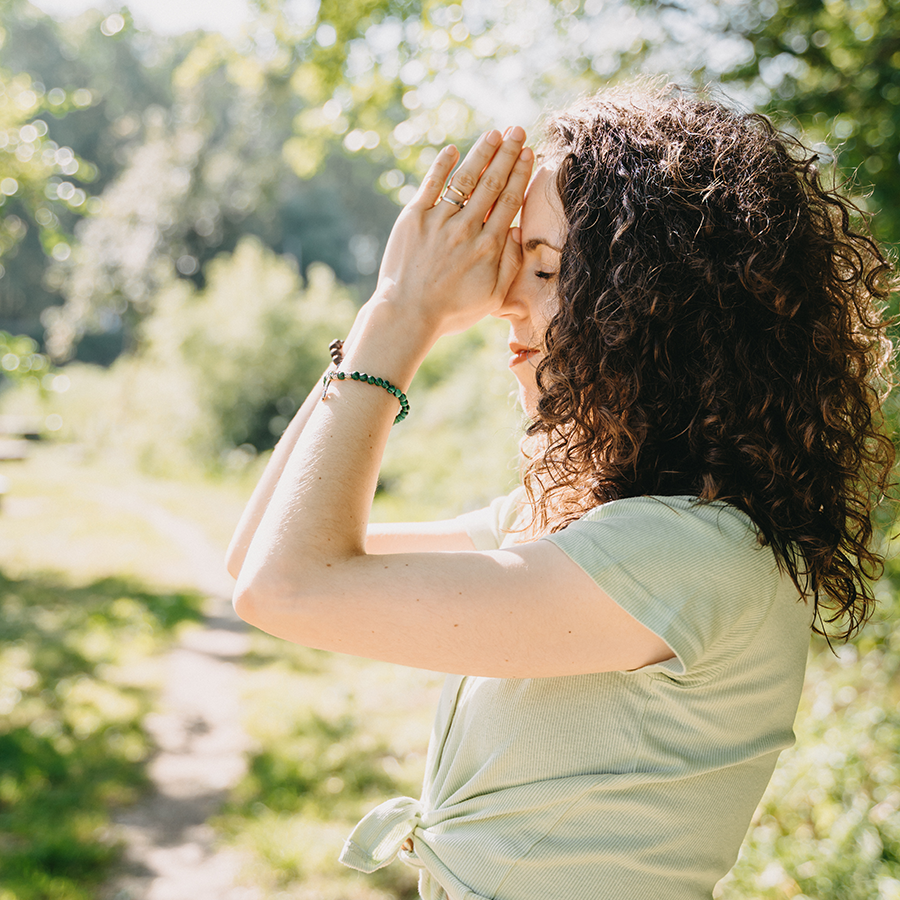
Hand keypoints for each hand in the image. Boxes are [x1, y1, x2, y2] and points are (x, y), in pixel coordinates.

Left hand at [373, 126, 533, 336]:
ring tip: (494, 133)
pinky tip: (452, 150)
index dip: (520, 174)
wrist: (408, 314)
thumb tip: (517, 231)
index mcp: (488, 247)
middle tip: (518, 131)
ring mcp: (439, 221)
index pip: (509, 201)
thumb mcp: (493, 297)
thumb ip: (510, 264)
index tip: (528, 153)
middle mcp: (466, 229)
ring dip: (481, 153)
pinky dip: (442, 166)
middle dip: (507, 154)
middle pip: (492, 184)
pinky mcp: (413, 219)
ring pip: (465, 179)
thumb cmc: (452, 311)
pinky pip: (430, 185)